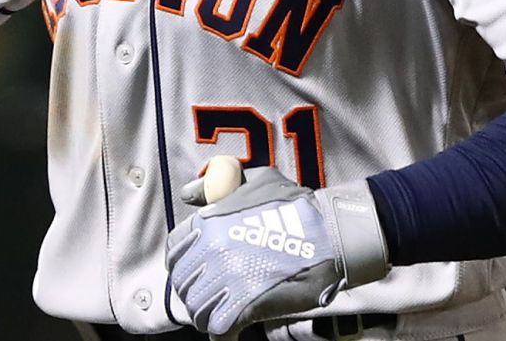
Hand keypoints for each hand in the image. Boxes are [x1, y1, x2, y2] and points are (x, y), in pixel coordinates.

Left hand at [164, 167, 389, 335]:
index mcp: (209, 224)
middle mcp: (212, 253)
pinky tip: (229, 329)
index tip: (195, 269)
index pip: (175, 251)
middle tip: (209, 293)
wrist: (331, 234)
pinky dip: (221, 332)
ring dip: (205, 312)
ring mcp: (228, 281)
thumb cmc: (296, 207)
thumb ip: (216, 186)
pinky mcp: (246, 307)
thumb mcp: (253, 180)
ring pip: (197, 309)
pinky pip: (218, 329)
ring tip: (219, 311)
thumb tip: (189, 196)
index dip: (183, 262)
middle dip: (193, 289)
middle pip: (183, 283)